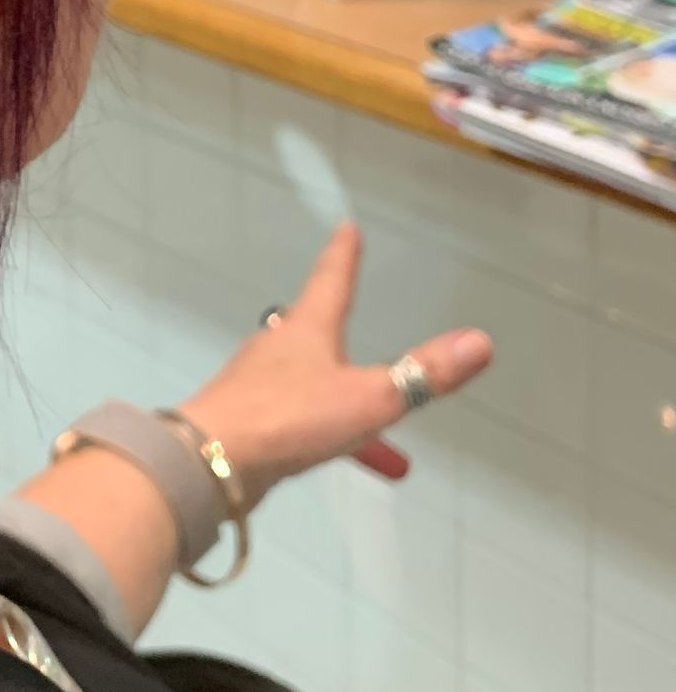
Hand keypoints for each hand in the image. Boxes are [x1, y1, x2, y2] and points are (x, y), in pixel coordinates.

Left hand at [178, 222, 492, 510]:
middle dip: (352, 348)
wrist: (210, 462)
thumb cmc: (291, 418)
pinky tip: (342, 465)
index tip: (346, 226)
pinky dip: (328, 440)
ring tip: (393, 457)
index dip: (344, 255)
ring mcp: (258, 385)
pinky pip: (298, 424)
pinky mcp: (247, 421)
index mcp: (307, 330)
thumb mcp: (369, 398)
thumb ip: (423, 375)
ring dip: (353, 413)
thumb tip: (480, 341)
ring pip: (315, 389)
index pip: (331, 280)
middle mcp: (279, 348)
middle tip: (378, 360)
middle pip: (321, 337)